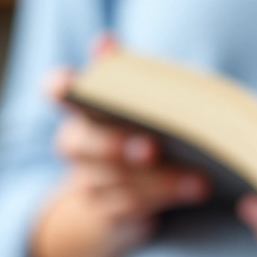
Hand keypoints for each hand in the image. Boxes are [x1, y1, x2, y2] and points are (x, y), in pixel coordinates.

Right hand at [30, 42, 208, 256]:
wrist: (117, 197)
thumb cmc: (138, 131)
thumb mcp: (137, 101)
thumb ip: (126, 73)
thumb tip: (106, 42)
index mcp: (80, 107)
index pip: (56, 90)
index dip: (59, 87)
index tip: (70, 85)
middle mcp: (77, 144)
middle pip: (84, 144)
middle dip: (115, 146)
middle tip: (151, 149)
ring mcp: (90, 182)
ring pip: (118, 181)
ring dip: (161, 180)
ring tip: (200, 179)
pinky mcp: (110, 213)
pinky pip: (134, 206)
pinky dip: (168, 197)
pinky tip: (197, 190)